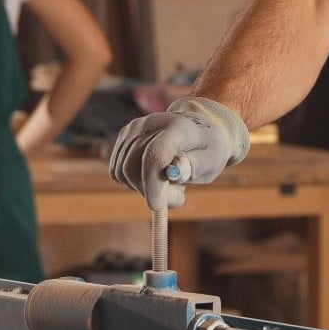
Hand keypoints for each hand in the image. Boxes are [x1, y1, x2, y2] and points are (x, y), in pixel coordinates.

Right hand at [108, 96, 250, 210]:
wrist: (196, 130)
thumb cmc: (206, 150)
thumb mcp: (210, 162)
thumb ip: (194, 167)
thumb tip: (174, 173)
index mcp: (178, 127)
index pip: (155, 154)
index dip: (152, 183)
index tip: (157, 206)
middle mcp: (151, 123)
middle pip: (133, 165)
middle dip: (148, 190)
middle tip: (176, 196)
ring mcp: (134, 128)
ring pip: (122, 171)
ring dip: (141, 187)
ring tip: (166, 181)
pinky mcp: (124, 136)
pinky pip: (117, 170)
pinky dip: (132, 181)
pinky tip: (152, 176)